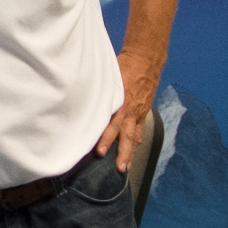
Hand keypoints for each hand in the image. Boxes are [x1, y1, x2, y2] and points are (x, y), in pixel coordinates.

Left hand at [97, 51, 161, 170]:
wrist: (146, 60)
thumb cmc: (124, 66)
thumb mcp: (109, 77)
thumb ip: (99, 90)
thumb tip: (81, 100)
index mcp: (121, 102)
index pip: (112, 124)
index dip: (106, 138)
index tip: (100, 151)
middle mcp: (130, 110)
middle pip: (125, 135)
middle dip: (122, 152)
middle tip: (118, 167)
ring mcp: (139, 112)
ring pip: (134, 136)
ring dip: (130, 153)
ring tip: (125, 168)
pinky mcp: (143, 111)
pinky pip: (139, 130)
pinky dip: (136, 142)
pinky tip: (134, 152)